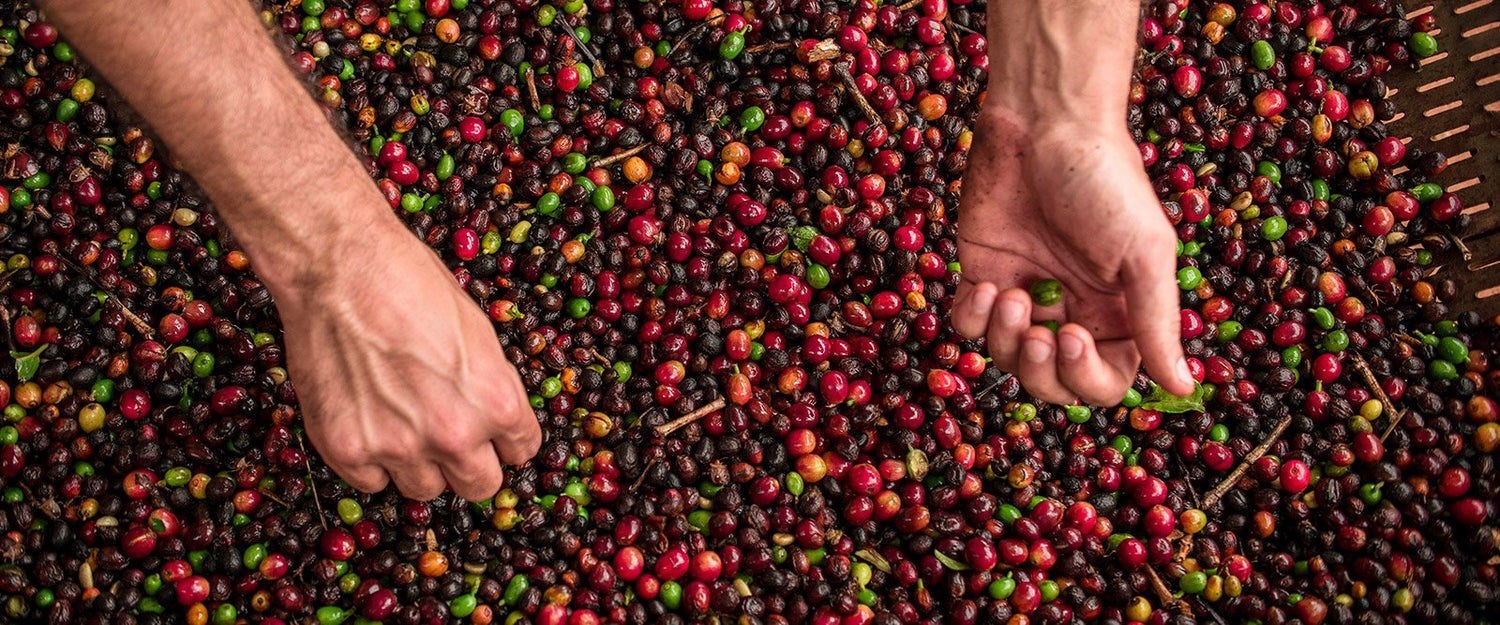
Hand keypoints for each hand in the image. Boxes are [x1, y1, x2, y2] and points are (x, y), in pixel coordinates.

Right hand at [276, 220, 541, 501]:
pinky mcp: (347, 451)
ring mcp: (398, 447)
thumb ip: (490, 386)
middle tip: (450, 440)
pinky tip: (367, 423)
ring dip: (419, 464)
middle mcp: (454, 434)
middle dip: (471, 465)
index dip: (507, 441)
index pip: (521, 451)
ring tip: (402, 422)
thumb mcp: (479, 331)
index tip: (494, 437)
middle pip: (480, 486)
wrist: (341, 268)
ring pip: (425, 490)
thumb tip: (495, 421)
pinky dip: (371, 461)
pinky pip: (372, 483)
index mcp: (497, 402)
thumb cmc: (412, 284)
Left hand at [950, 110, 1194, 405]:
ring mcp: (1025, 293)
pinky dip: (973, 317)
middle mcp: (1071, 308)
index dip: (1086, 377)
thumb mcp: (1144, 252)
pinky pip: (968, 325)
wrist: (1045, 122)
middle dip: (1040, 372)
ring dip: (1003, 337)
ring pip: (1005, 358)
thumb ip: (1157, 322)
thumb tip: (1183, 390)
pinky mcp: (982, 273)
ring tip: (1009, 292)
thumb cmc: (1104, 180)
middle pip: (1052, 382)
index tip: (1073, 337)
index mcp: (1117, 311)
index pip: (1104, 381)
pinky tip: (986, 282)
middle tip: (1039, 335)